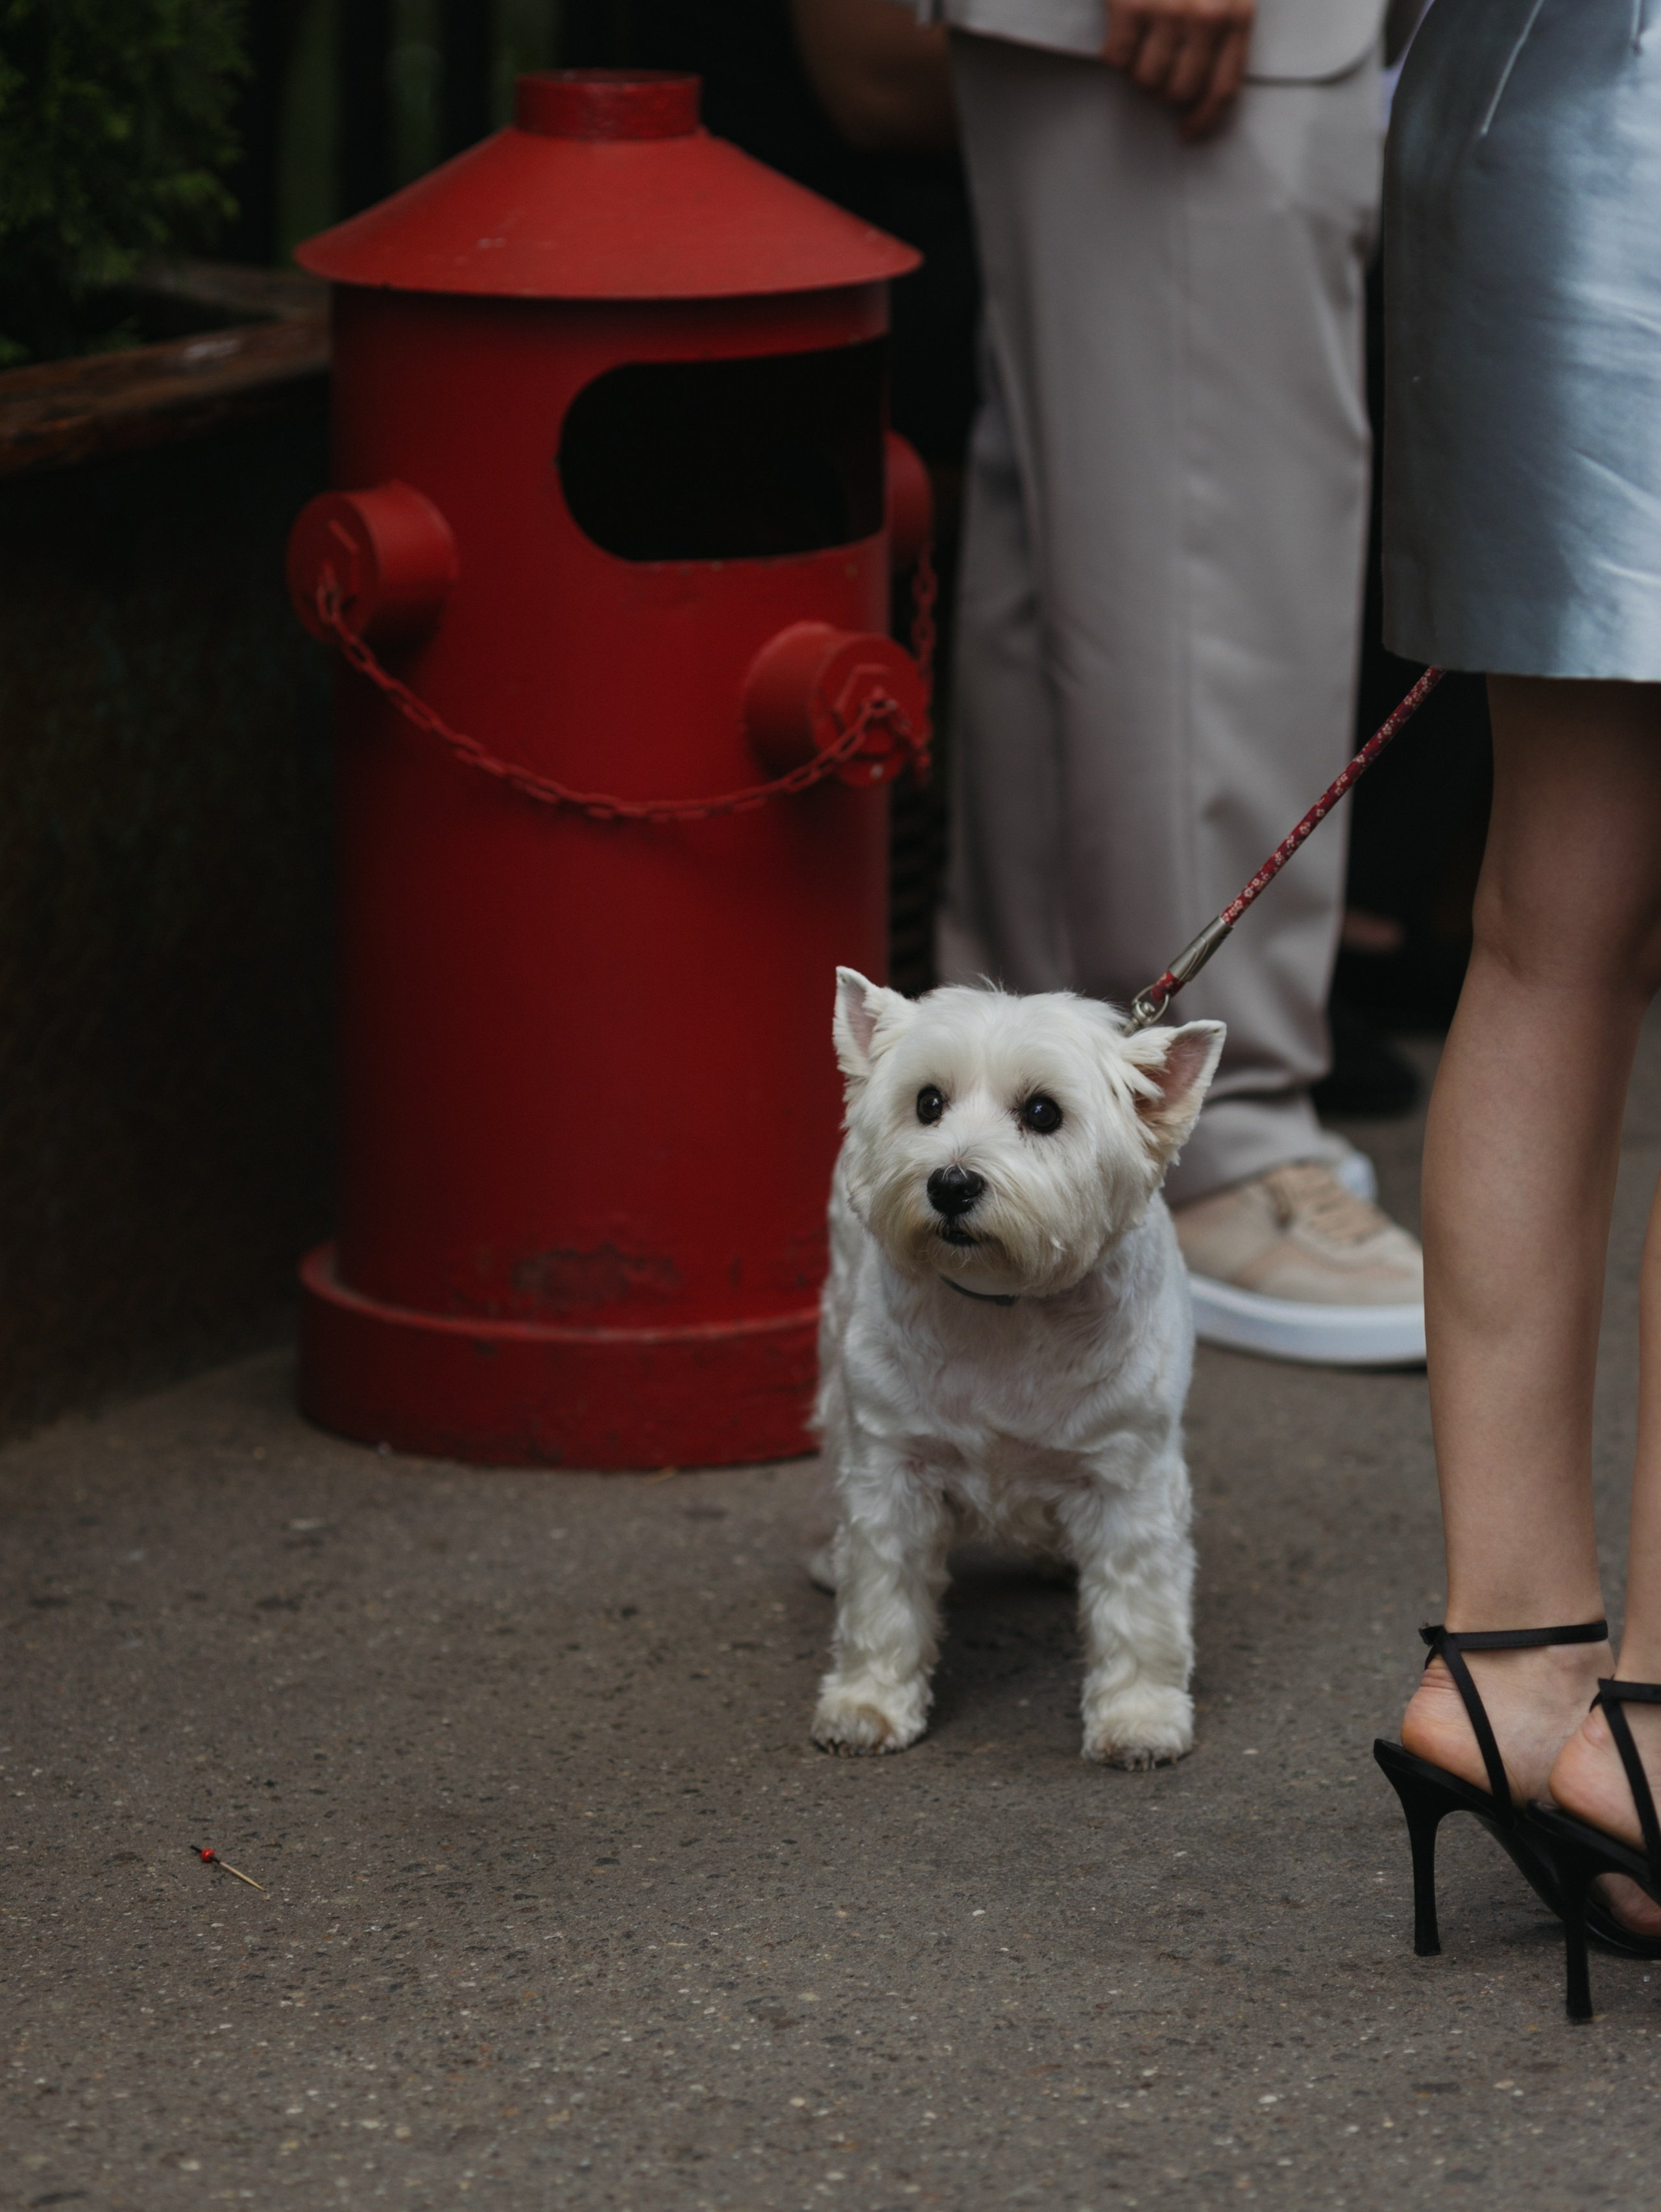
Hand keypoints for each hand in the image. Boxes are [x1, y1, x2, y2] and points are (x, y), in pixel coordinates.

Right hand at [1101, 0, 1254, 139]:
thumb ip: (1226, 28)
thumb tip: (1206, 90)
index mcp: (1237, 12)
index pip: (1224, 88)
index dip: (1203, 120)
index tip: (1186, 133)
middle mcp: (1208, 16)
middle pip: (1180, 92)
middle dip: (1162, 88)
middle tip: (1154, 65)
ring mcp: (1169, 11)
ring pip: (1146, 81)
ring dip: (1136, 68)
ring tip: (1138, 39)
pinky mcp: (1131, 6)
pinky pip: (1116, 60)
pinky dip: (1113, 51)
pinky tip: (1120, 26)